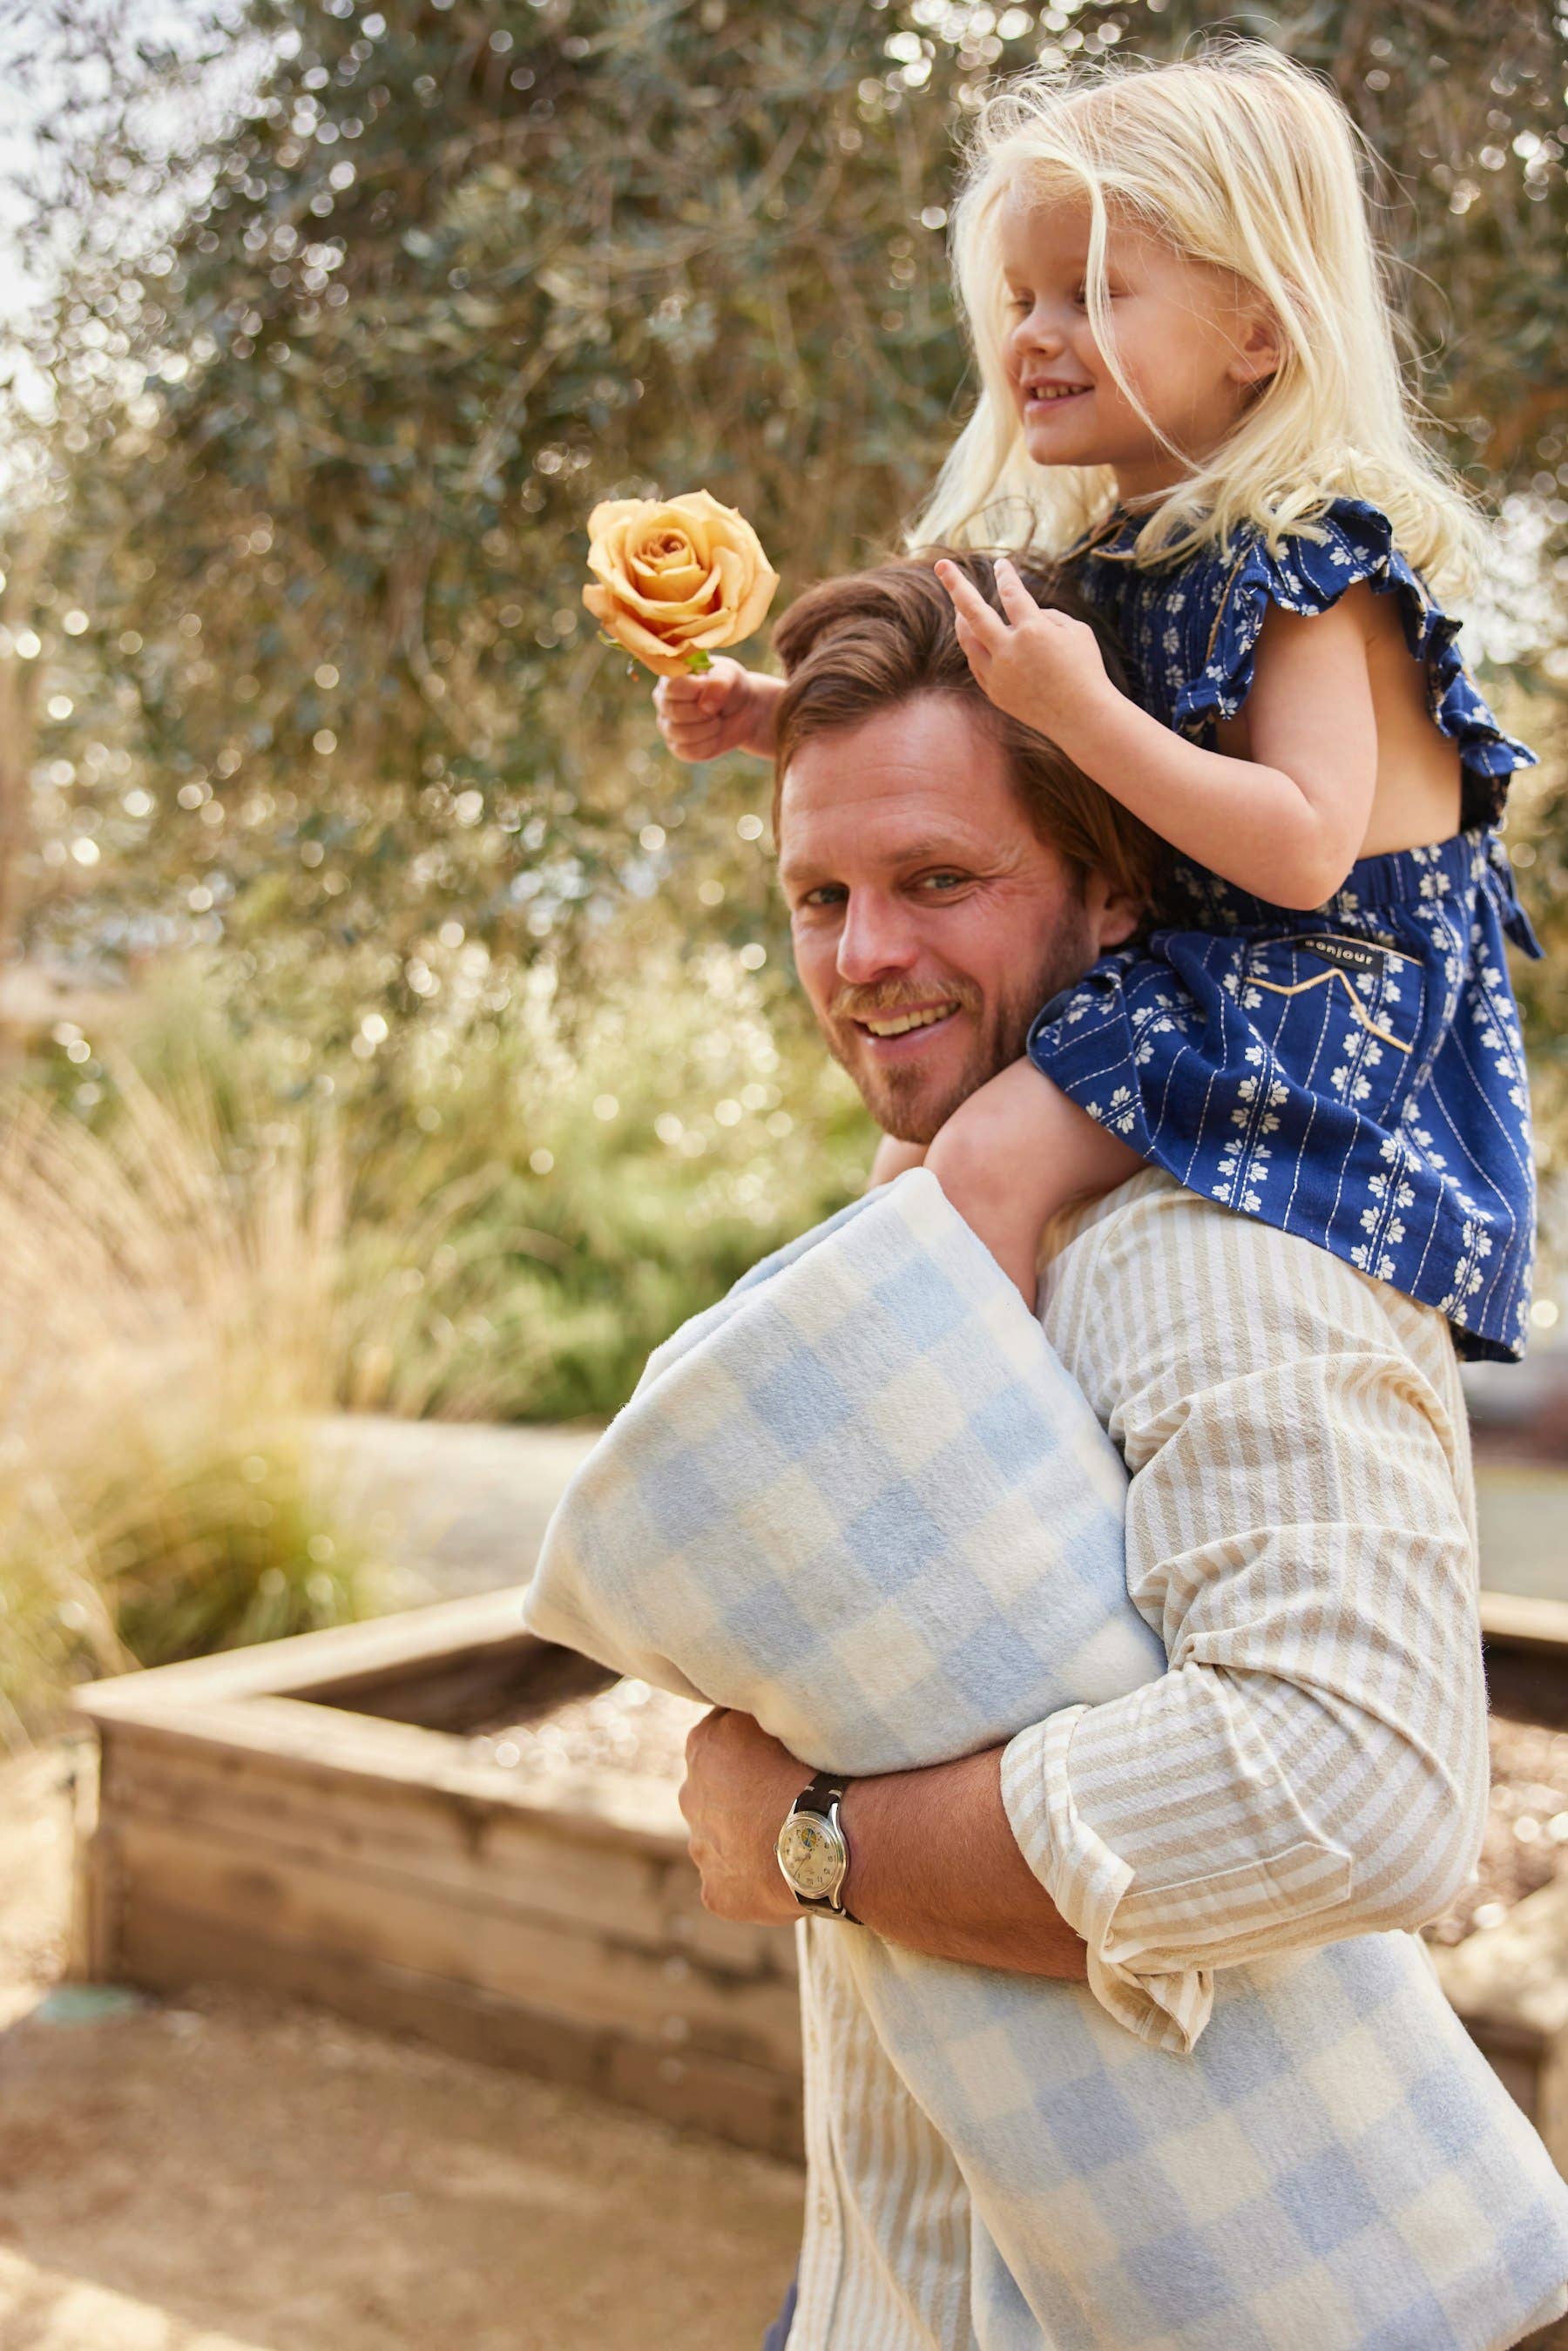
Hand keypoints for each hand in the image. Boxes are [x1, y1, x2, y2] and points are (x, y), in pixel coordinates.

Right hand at [653, 657, 769, 763]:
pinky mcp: (678, 748)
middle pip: (675, 711)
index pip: (673, 687)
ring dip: (709, 727)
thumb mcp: (730, 675)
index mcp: (670, 678)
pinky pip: (690, 751)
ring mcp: (668, 726)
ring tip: (717, 719)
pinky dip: (710, 744)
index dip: (695, 691)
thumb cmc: (730, 687)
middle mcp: (663, 701)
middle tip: (717, 707)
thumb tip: (705, 706)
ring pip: (682, 733)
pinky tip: (715, 734)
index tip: (710, 688)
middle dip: (704, 712)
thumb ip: (719, 682)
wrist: (742, 711)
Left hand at [678, 1706, 802, 1924]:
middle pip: (714, 1793)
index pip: (720, 1740)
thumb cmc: (812, 1765)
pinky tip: (785, 1873)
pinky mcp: (716, 1893)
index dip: (750, 1749)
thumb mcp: (784, 1712)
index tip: (777, 1758)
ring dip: (745, 1840)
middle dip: (740, 1797)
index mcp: (703, 1747)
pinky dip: (752, 1881)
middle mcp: (690, 1797)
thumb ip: (758, 1708)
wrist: (825, 1834)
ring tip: (790, 1839)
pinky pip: (732, 1885)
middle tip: (784, 1800)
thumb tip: (756, 1688)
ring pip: (720, 1841)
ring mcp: (702, 1849)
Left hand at [935, 555, 1116, 746]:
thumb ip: (1047, 615)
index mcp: (1034, 630)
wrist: (1081, 718)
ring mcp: (998, 673)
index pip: (1011, 593)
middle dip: (955, 584)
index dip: (1005, 576)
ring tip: (959, 606)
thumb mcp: (1077, 631)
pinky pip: (977, 663)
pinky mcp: (995, 691)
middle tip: (941, 565)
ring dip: (961, 619)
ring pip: (968, 640)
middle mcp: (1010, 650)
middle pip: (972, 611)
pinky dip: (976, 648)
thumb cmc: (1085, 670)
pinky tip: (977, 640)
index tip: (1000, 564)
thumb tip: (1025, 614)